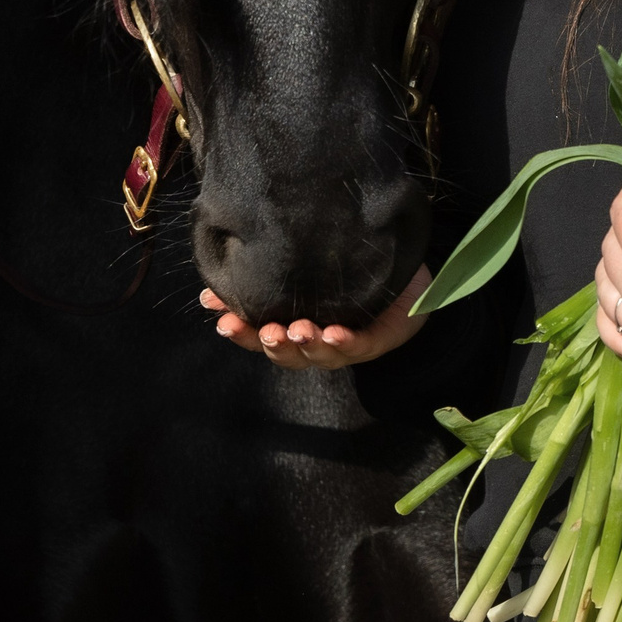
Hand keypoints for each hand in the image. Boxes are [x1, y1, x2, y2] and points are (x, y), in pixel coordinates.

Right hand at [202, 265, 430, 368]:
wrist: (404, 273)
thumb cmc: (347, 270)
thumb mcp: (305, 266)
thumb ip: (270, 270)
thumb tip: (217, 274)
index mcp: (294, 327)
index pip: (259, 335)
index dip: (240, 330)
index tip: (221, 317)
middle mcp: (317, 342)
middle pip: (288, 353)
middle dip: (273, 343)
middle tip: (266, 331)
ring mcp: (346, 344)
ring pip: (321, 355)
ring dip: (307, 345)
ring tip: (298, 330)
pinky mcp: (377, 339)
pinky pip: (360, 345)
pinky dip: (345, 342)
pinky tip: (334, 333)